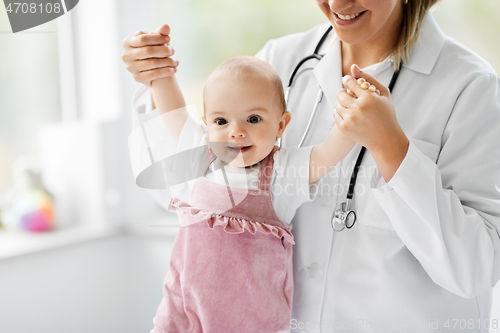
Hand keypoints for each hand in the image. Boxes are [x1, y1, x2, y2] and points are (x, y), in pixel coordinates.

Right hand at [121, 24, 178, 85]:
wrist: (149, 68)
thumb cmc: (151, 49)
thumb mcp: (154, 40)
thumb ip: (160, 33)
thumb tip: (166, 26)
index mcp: (127, 43)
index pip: (143, 39)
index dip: (157, 38)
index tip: (168, 39)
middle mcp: (126, 55)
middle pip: (148, 51)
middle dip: (163, 50)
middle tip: (173, 50)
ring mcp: (130, 68)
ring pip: (152, 63)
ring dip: (168, 62)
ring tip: (176, 61)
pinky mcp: (137, 78)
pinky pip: (154, 74)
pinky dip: (166, 71)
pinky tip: (174, 70)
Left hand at [334, 64, 408, 180]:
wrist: (385, 139)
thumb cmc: (386, 115)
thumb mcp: (383, 93)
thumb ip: (368, 78)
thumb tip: (353, 67)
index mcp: (368, 98)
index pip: (349, 82)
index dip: (347, 81)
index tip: (348, 81)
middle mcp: (358, 108)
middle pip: (339, 93)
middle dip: (343, 92)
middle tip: (348, 95)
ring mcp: (350, 119)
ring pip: (337, 104)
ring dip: (342, 103)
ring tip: (351, 106)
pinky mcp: (344, 128)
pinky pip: (335, 115)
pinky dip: (340, 113)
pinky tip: (349, 114)